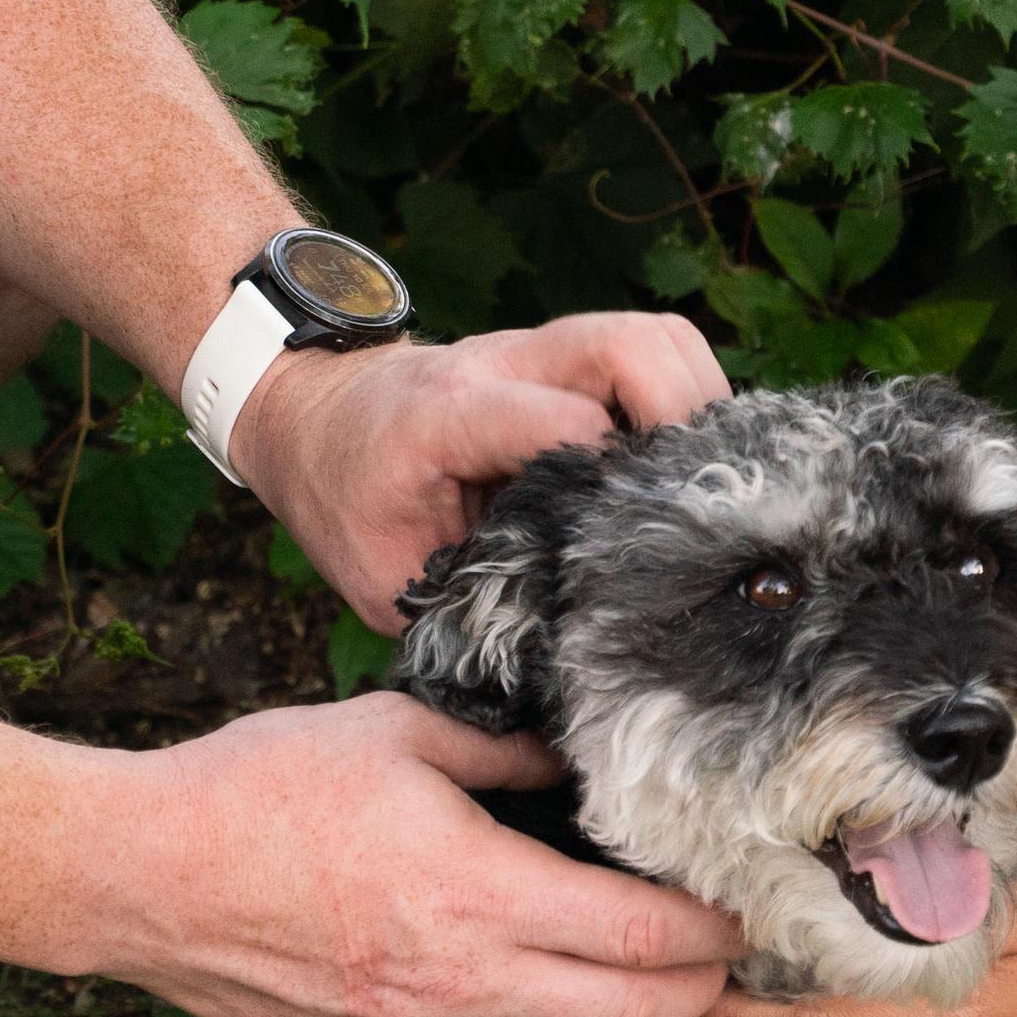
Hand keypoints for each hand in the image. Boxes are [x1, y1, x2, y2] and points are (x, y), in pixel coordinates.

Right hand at [107, 692, 741, 1016]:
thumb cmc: (258, 791)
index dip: (711, 930)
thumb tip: (573, 761)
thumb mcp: (395, 734)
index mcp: (477, 893)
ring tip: (656, 991)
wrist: (143, 877)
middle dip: (697, 990)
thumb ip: (503, 754)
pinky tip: (561, 1015)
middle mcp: (461, 981)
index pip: (643, 938)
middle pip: (630, 1016)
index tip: (741, 907)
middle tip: (725, 954)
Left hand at [225, 313, 730, 627]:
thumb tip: (548, 675)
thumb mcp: (381, 576)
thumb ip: (462, 610)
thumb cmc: (345, 500)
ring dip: (701, 407)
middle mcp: (501, 363)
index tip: (637, 546)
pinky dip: (690, 402)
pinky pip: (660, 354)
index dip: (616, 478)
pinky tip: (679, 471)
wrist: (316, 415)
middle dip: (686, 423)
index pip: (562, 422)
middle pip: (633, 348)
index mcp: (443, 418)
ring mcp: (542, 348)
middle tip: (696, 509)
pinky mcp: (571, 354)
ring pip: (661, 340)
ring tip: (698, 491)